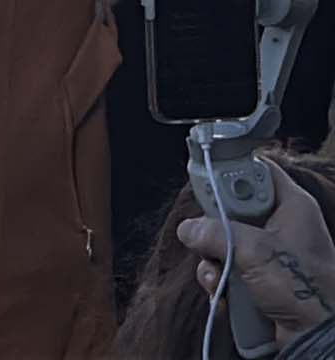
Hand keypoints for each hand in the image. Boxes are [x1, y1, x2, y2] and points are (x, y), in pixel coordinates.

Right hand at [181, 167, 334, 346]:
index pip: (257, 171)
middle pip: (231, 209)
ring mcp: (269, 254)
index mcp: (291, 206)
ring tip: (218, 276)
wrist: (317, 335)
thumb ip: (216, 233)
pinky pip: (227, 268)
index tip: (205, 181)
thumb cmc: (305, 289)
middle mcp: (280, 226)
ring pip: (224, 242)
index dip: (230, 174)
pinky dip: (219, 280)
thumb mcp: (255, 251)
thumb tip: (189, 228)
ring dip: (212, 261)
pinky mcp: (259, 278)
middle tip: (209, 236)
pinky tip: (222, 292)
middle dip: (213, 227)